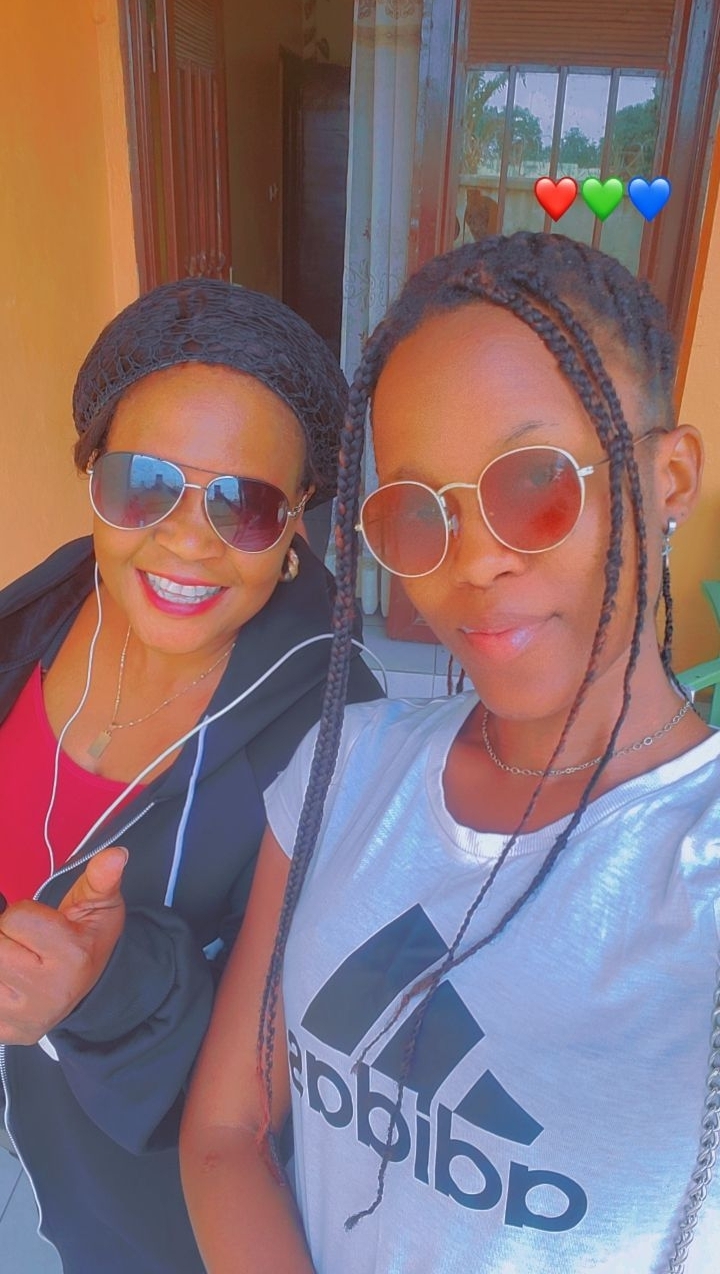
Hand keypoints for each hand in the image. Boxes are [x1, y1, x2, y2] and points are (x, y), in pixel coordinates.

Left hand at [0, 848, 127, 1044]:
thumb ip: (101, 877)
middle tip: (27, 943)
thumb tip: (115, 854)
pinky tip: (11, 982)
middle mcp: (47, 991)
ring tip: (19, 960)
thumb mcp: (101, 905)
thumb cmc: (90, 940)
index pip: (15, 917)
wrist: (92, 989)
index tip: (42, 924)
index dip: (24, 915)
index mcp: (72, 956)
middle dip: (6, 937)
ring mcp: (24, 1017)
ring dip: (1, 959)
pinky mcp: (7, 1033)